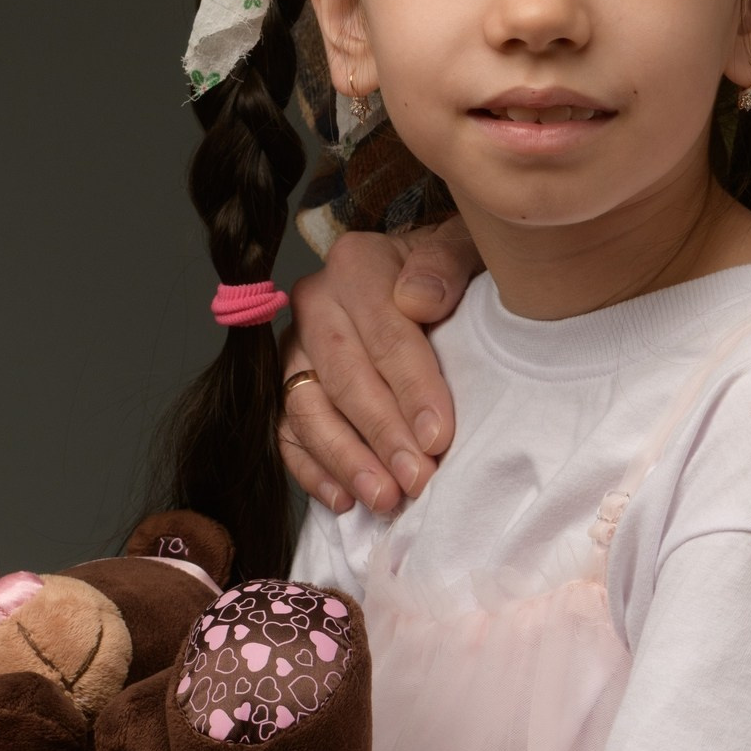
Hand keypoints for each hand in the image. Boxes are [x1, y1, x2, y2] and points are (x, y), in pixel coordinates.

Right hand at [279, 218, 481, 513]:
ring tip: (384, 498)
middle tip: (416, 480)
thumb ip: (446, 266)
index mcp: (356, 266)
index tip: (439, 438)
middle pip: (344, 377)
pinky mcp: (285, 386)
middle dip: (382, 435)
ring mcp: (294, 348)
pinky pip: (287, 434)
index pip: (386, 335)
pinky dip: (313, 471)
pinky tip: (346, 500)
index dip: (413, 390)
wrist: (424, 281)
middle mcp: (314, 303)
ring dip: (346, 460)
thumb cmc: (451, 276)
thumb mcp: (466, 251)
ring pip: (307, 410)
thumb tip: (419, 299)